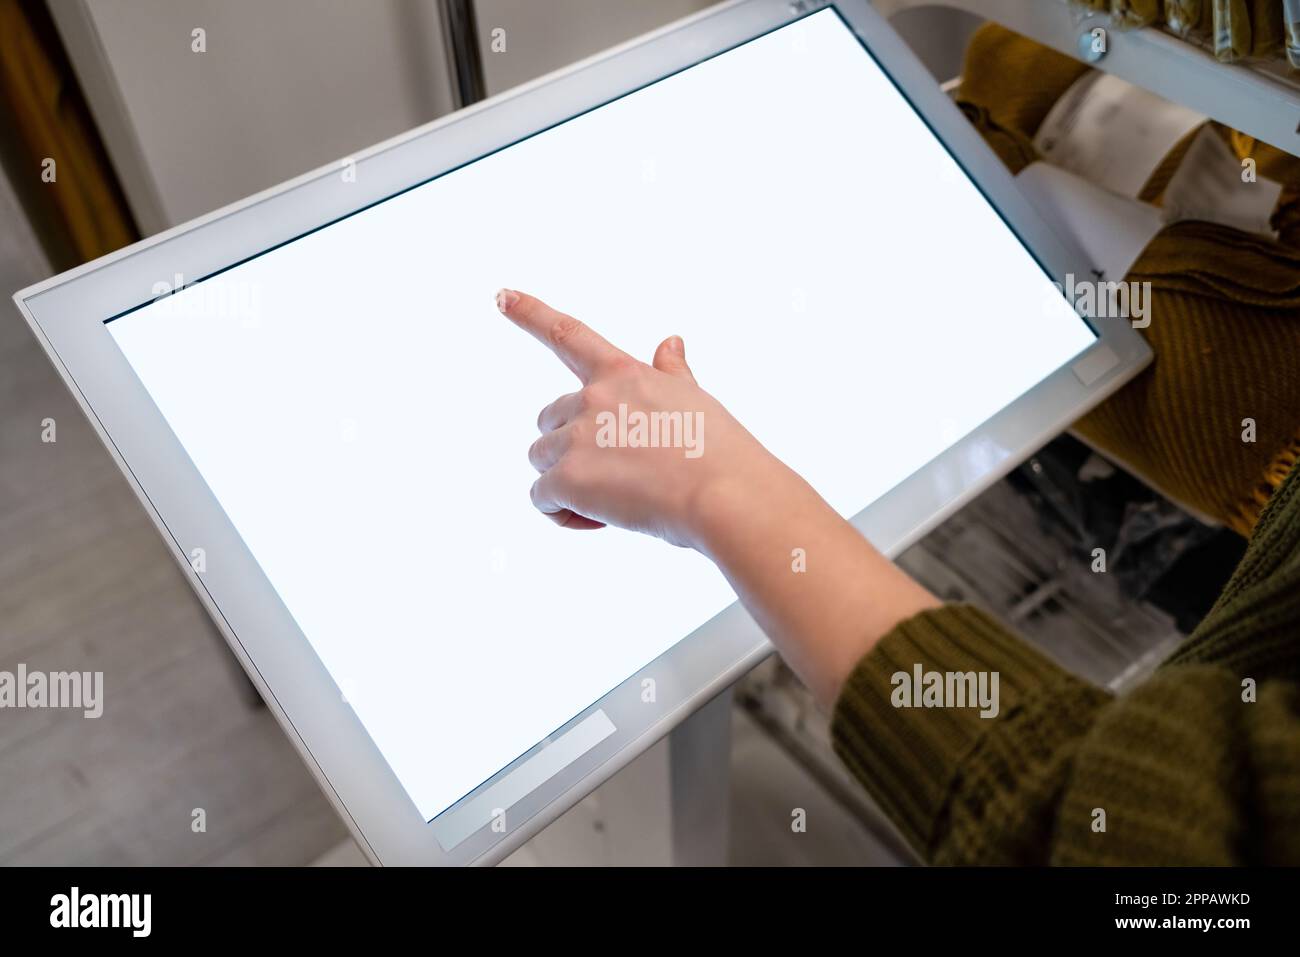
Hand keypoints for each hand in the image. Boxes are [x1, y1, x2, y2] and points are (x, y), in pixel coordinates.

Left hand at [495, 288, 782, 548]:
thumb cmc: (721, 453)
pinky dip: (563, 514)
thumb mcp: (696, 400)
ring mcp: (577, 437)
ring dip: (567, 481)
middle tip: (617, 474)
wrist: (727, 496)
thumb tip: (672, 342)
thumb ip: (672, 373)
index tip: (501, 296)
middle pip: (550, 420)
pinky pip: (542, 499)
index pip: (568, 334)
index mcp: (624, 374)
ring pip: (543, 461)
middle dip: (571, 446)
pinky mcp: (567, 478)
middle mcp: (594, 397)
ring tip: (616, 500)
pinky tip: (602, 520)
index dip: (530, 312)